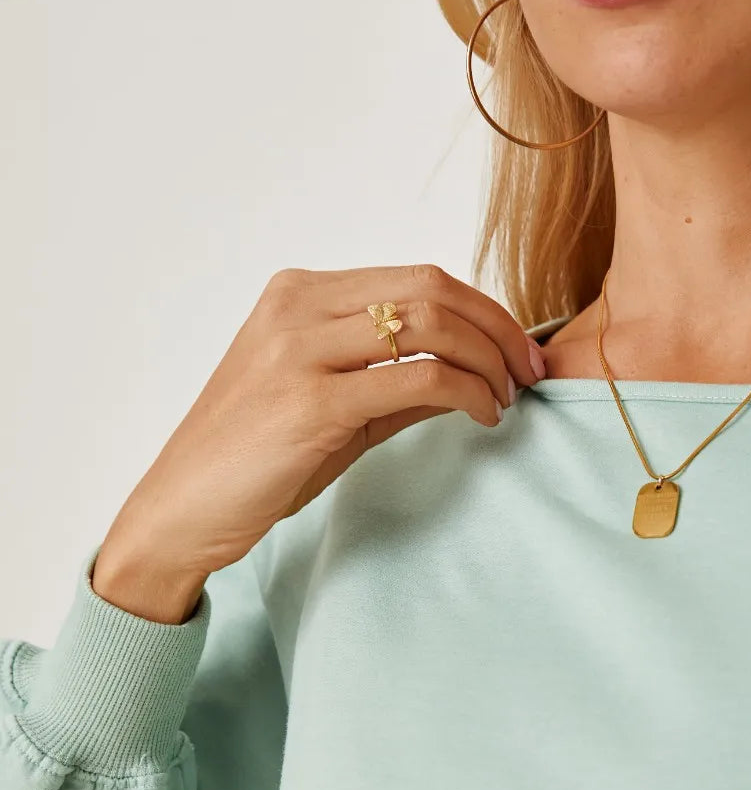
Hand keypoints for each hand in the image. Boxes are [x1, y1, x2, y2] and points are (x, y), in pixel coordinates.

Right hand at [92, 262, 545, 615]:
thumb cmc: (252, 463)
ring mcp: (300, 351)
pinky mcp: (311, 403)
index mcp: (298, 295)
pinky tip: (481, 416)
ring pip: (429, 323)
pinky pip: (418, 378)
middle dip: (498, 329)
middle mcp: (297, 308)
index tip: (519, 352)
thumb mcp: (331, 410)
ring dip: (488, 360)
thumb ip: (396, 384)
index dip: (484, 310)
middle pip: (431, 289)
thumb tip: (475, 375)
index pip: (416, 279)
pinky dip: (467, 393)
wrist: (181, 510)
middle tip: (530, 373)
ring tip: (507, 398)